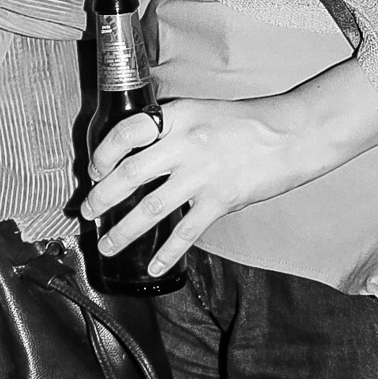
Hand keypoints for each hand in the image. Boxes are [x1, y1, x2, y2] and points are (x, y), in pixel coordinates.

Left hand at [82, 97, 300, 277]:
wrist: (291, 134)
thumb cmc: (243, 122)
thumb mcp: (198, 111)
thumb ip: (167, 128)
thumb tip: (132, 152)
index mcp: (176, 117)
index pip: (126, 133)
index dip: (103, 154)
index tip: (94, 171)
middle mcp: (184, 145)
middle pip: (129, 175)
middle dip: (101, 198)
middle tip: (86, 212)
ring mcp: (202, 175)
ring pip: (150, 208)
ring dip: (123, 231)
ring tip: (106, 246)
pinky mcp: (221, 200)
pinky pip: (187, 232)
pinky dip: (167, 253)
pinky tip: (154, 267)